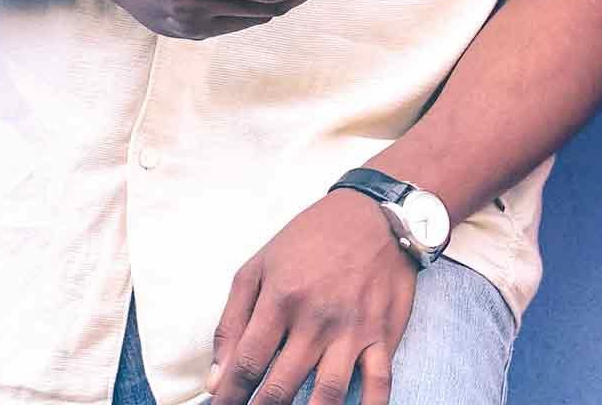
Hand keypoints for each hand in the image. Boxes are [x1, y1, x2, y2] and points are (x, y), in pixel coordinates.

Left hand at [210, 192, 416, 404]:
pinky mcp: (384, 333)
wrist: (374, 215)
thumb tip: (217, 376)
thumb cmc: (310, 240)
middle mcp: (317, 320)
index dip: (229, 395)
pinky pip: (379, 381)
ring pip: (328, 392)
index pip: (246, 364)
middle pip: (281, 385)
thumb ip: (232, 322)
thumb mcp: (257, 269)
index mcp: (281, 300)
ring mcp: (353, 329)